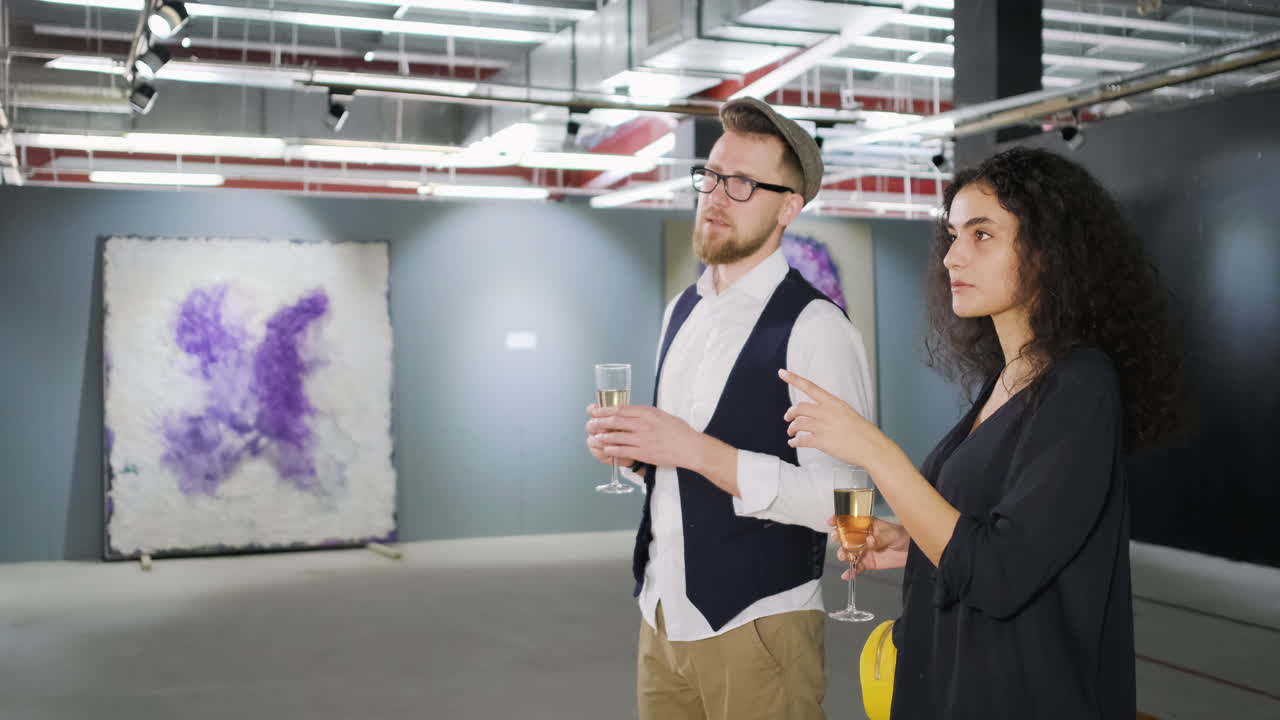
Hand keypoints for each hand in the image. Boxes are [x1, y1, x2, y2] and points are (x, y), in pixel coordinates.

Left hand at [588, 404, 706, 470]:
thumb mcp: (662, 415)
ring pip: (616, 436)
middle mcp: (643, 424)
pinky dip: (612, 449)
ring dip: (603, 436)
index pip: (620, 409)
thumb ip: (646, 414)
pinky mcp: (644, 452)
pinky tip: (606, 448)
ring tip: (595, 437)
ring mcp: (643, 439)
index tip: (595, 411)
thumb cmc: (679, 431)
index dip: (605, 410)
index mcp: (648, 412)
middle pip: (615, 420)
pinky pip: (622, 450)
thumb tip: (632, 414)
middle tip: (591, 424)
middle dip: (599, 422)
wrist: (690, 447)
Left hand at [780, 369, 887, 468]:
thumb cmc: (863, 432)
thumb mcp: (848, 413)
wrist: (872, 447)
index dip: (794, 379)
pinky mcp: (821, 441)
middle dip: (790, 413)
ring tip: (792, 433)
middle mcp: (826, 412)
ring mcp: (823, 426)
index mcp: (834, 402)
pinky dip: (794, 442)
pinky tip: (793, 443)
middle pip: (798, 408)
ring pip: (798, 424)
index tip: (782, 373)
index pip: (810, 387)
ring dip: (791, 429)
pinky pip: (801, 440)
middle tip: (787, 418)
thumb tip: (818, 415)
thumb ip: (832, 411)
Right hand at [828, 516, 909, 579]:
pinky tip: (846, 575)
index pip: (850, 521)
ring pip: (848, 553)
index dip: (839, 520)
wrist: (911, 552)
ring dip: (844, 555)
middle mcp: (862, 538)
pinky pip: (856, 567)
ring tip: (846, 557)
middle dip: (838, 538)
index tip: (832, 522)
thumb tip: (869, 541)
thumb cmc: (902, 536)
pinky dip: (850, 572)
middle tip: (837, 539)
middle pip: (845, 537)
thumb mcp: (892, 533)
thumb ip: (880, 538)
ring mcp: (863, 551)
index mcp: (867, 526)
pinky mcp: (867, 563)